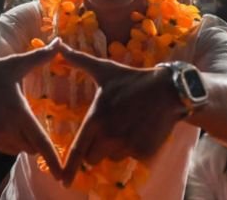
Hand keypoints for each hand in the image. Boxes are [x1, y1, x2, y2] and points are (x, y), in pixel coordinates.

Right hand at [0, 42, 62, 178]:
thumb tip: (61, 42)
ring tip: (5, 117)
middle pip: (29, 146)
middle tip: (23, 119)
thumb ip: (40, 57)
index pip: (40, 141)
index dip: (53, 159)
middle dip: (32, 138)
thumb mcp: (14, 64)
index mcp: (17, 111)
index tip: (62, 174)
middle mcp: (4, 129)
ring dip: (16, 139)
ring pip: (13, 149)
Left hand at [56, 43, 182, 186]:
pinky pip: (132, 157)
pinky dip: (134, 148)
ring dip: (115, 148)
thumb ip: (78, 61)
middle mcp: (110, 135)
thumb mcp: (104, 69)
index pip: (78, 149)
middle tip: (106, 131)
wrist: (169, 90)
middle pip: (93, 157)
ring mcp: (128, 145)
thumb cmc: (132, 79)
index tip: (64, 181)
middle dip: (95, 149)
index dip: (69, 168)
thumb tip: (58, 45)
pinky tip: (140, 130)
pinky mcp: (144, 152)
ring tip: (126, 126)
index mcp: (97, 118)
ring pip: (112, 157)